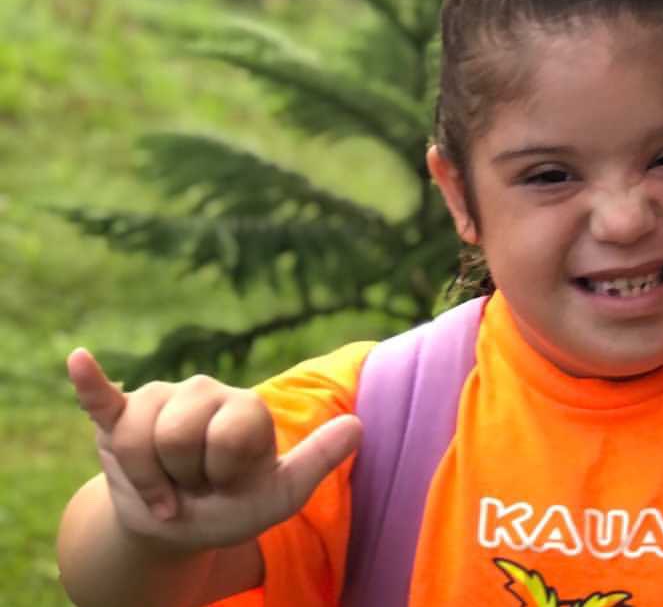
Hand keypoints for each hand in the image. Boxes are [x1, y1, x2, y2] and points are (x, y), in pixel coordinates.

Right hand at [67, 348, 362, 551]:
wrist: (181, 527)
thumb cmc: (235, 505)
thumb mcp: (282, 493)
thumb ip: (318, 460)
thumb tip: (360, 426)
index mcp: (244, 407)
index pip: (228, 435)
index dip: (225, 472)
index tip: (230, 481)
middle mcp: (204, 391)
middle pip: (180, 437)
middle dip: (184, 478)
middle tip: (194, 485)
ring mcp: (159, 400)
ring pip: (138, 439)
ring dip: (149, 480)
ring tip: (167, 485)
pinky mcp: (118, 417)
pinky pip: (101, 398)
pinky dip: (89, 381)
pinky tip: (80, 359)